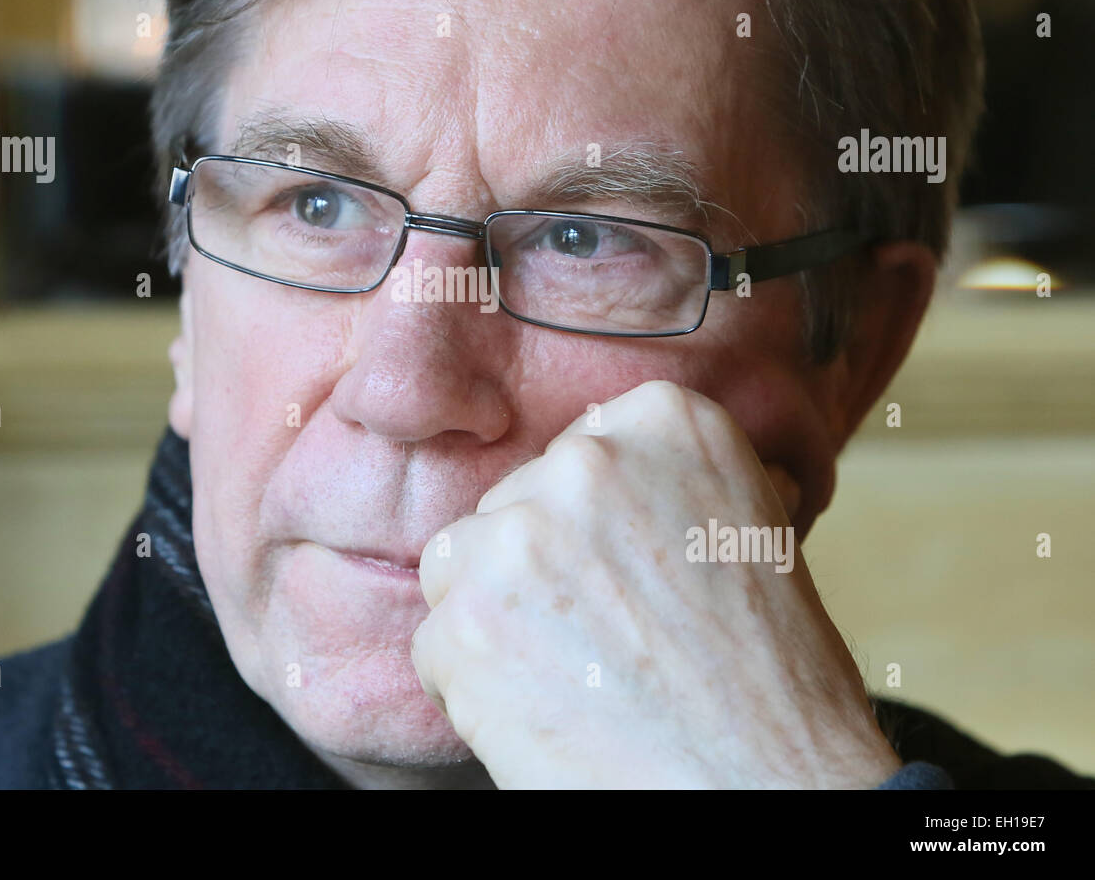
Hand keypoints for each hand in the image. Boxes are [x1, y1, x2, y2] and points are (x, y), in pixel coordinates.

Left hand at [411, 379, 902, 787]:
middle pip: (514, 503)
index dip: (594, 524)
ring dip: (497, 616)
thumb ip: (672, 478)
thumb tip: (624, 459)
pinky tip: (546, 714)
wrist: (772, 790)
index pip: (579, 452)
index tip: (635, 573)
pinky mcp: (467, 624)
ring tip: (575, 675)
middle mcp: (586, 461)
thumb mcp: (751, 527)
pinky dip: (474, 687)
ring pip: (460, 563)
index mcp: (665, 421)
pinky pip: (437, 641)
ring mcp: (520, 539)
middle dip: (541, 569)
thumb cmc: (775, 676)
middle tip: (610, 638)